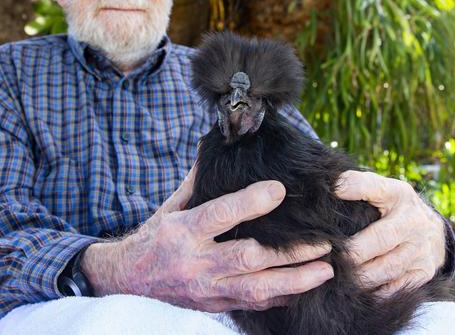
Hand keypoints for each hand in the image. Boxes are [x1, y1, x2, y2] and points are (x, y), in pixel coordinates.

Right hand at [82, 163, 333, 311]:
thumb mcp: (169, 206)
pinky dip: (281, 298)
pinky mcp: (214, 305)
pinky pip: (252, 305)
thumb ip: (197, 181)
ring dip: (296, 281)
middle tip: (322, 242)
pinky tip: (303, 288)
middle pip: (249, 258)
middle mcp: (196, 262)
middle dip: (290, 252)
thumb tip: (216, 148)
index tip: (280, 189)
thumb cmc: (152, 238)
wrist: (128, 281)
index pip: (221, 214)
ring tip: (326, 270)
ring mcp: (206, 288)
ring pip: (258, 289)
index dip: (251, 202)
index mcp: (182, 230)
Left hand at [335, 170, 446, 294]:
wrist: (432, 230)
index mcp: (398, 195)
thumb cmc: (393, 207)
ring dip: (359, 275)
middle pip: (377, 240)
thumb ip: (357, 184)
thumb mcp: (381, 188)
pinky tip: (356, 291)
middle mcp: (413, 222)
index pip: (374, 188)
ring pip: (385, 269)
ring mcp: (421, 250)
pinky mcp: (424, 273)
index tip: (334, 194)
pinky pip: (396, 287)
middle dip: (350, 252)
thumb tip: (332, 187)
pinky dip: (376, 291)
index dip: (354, 189)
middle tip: (327, 257)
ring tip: (336, 276)